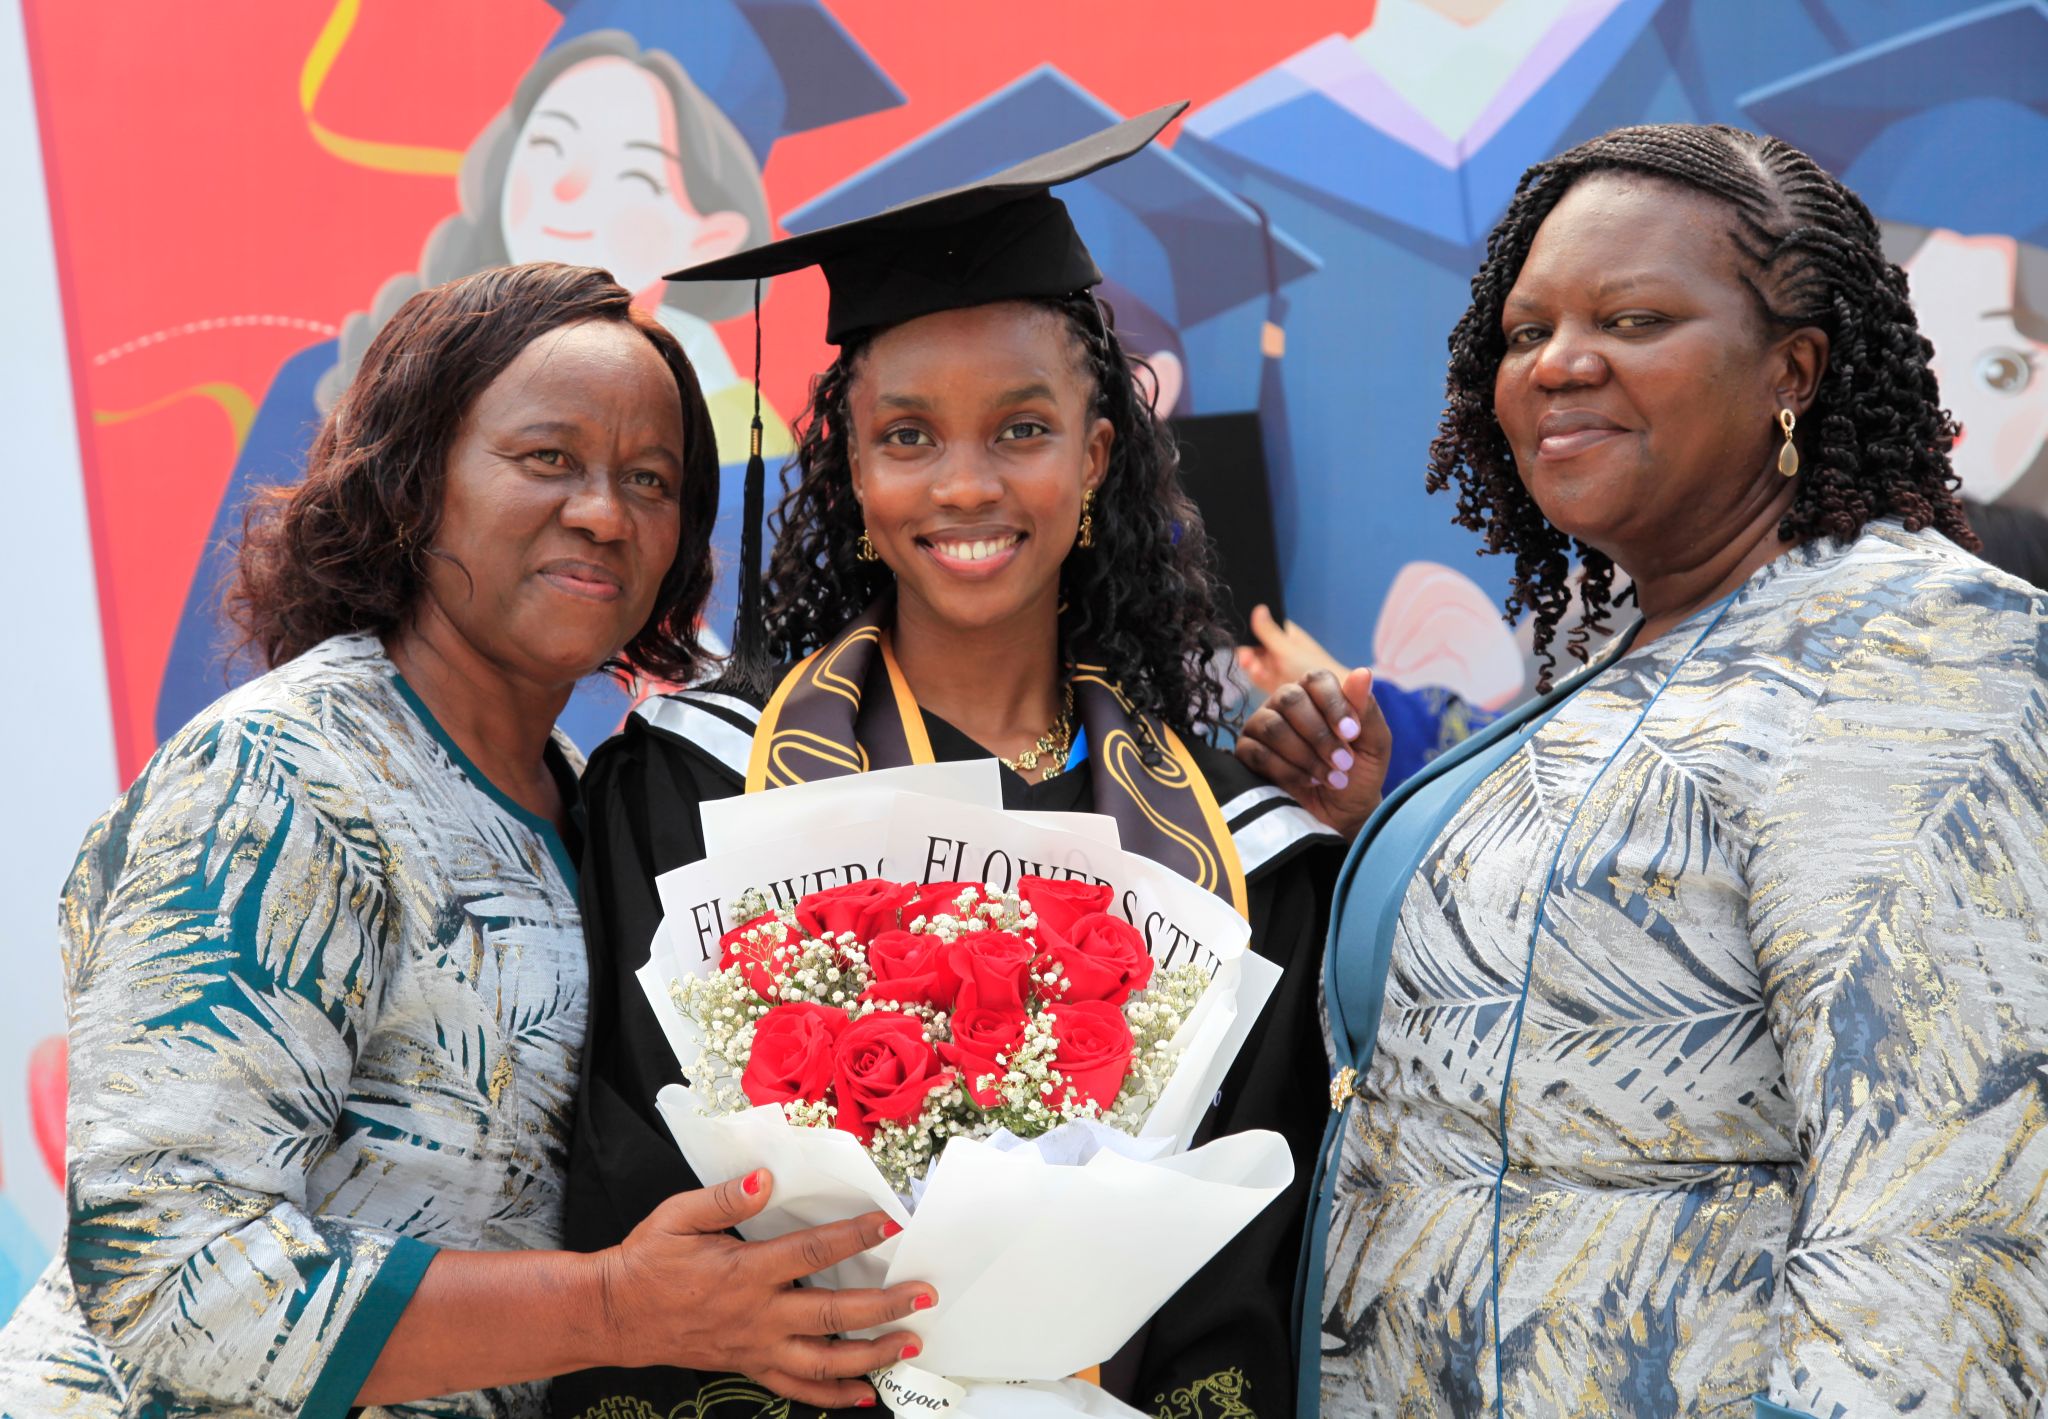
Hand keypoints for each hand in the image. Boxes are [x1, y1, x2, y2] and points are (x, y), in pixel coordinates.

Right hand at [599, 1170, 930, 1407]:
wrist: (617, 1315)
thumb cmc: (648, 1262)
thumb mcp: (677, 1216)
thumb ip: (725, 1198)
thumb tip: (765, 1180)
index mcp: (745, 1272)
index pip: (813, 1252)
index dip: (856, 1237)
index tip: (891, 1226)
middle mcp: (758, 1315)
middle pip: (834, 1313)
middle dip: (885, 1305)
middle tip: (924, 1295)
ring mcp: (756, 1347)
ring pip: (824, 1360)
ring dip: (872, 1354)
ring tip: (909, 1344)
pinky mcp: (750, 1367)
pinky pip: (798, 1389)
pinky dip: (833, 1394)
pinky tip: (863, 1394)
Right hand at [1234, 666, 1390, 839]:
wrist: (1342, 814)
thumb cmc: (1360, 773)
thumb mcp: (1374, 744)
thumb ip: (1366, 710)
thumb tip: (1362, 672)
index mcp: (1316, 692)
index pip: (1316, 679)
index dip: (1333, 703)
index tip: (1352, 732)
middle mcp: (1285, 703)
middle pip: (1290, 699)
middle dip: (1320, 735)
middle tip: (1344, 762)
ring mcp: (1262, 725)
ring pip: (1272, 727)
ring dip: (1305, 756)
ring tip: (1330, 779)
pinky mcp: (1248, 753)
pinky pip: (1257, 754)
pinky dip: (1287, 771)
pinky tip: (1309, 783)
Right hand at [1235, 605, 1344, 698]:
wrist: (1326, 697)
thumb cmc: (1313, 668)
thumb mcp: (1287, 649)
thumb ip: (1269, 631)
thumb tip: (1259, 607)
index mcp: (1284, 633)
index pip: (1259, 627)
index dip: (1249, 633)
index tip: (1244, 638)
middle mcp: (1278, 648)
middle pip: (1253, 646)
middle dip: (1248, 652)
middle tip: (1247, 660)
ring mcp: (1275, 665)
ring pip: (1253, 662)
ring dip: (1251, 665)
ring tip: (1255, 669)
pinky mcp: (1273, 682)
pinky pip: (1257, 676)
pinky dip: (1256, 676)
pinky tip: (1260, 676)